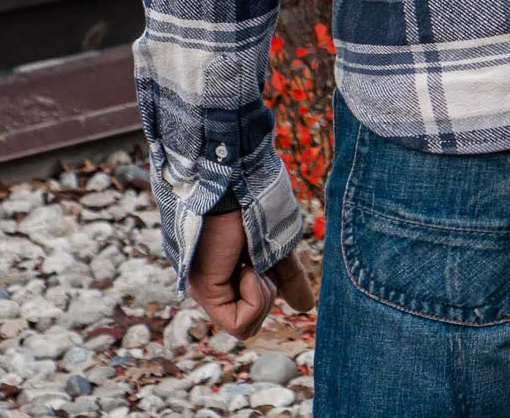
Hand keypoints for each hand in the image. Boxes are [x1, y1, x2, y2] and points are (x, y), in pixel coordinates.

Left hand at [187, 210, 315, 338]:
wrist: (239, 181)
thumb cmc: (256, 204)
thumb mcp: (278, 247)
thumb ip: (288, 277)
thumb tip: (305, 307)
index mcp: (228, 274)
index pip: (253, 309)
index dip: (269, 291)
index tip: (265, 262)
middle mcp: (214, 285)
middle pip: (252, 320)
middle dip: (267, 294)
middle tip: (258, 262)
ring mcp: (207, 289)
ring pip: (246, 327)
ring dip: (262, 295)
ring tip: (252, 263)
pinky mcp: (205, 291)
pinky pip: (238, 323)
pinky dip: (255, 298)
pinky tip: (248, 269)